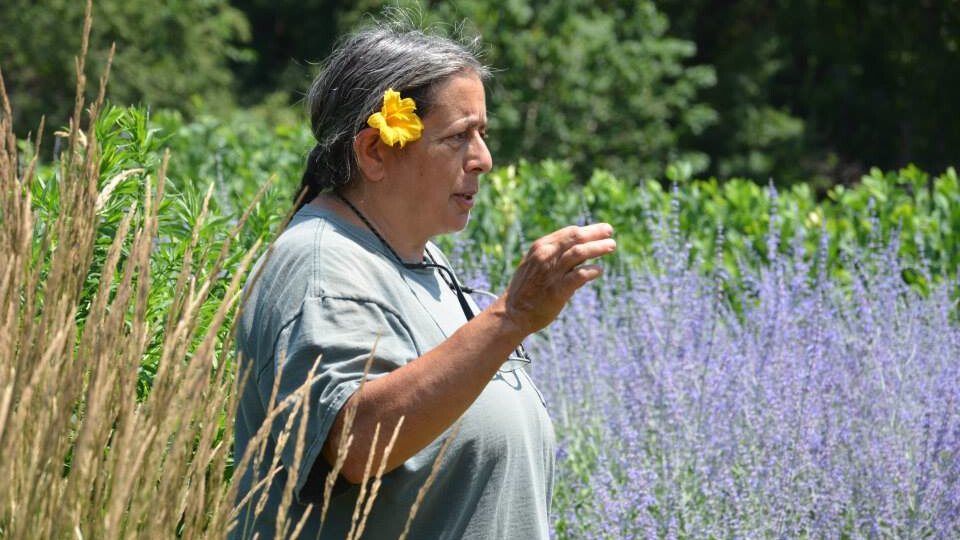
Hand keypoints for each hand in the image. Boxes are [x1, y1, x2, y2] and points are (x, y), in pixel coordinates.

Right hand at [496, 223, 615, 334]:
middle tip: (610, 232)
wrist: (512, 314)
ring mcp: (551, 272)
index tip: (601, 230)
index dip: (588, 230)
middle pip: (576, 237)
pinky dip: (592, 270)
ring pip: (580, 252)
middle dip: (595, 233)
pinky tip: (599, 270)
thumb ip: (555, 257)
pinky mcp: (557, 290)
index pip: (569, 232)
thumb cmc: (526, 290)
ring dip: (598, 248)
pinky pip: (580, 275)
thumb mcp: (535, 265)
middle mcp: (546, 256)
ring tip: (611, 246)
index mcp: (540, 248)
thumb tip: (582, 252)